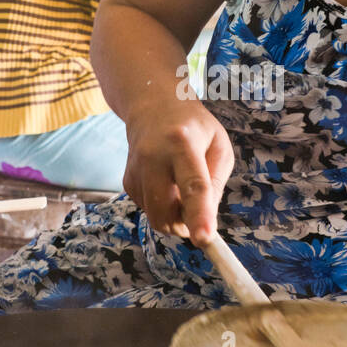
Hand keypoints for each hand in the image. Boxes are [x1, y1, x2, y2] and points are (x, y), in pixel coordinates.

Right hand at [123, 94, 234, 246]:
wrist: (152, 107)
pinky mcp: (127, 182)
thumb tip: (205, 222)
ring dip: (175, 217)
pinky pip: (149, 211)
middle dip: (185, 226)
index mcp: (183, 143)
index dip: (199, 215)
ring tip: (182, 188)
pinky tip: (167, 183)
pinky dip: (163, 207)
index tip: (205, 239)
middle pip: (166, 212)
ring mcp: (135, 170)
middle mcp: (153, 157)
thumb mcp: (219, 145)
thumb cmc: (194, 128)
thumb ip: (216, 183)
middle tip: (199, 216)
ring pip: (157, 218)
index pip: (193, 185)